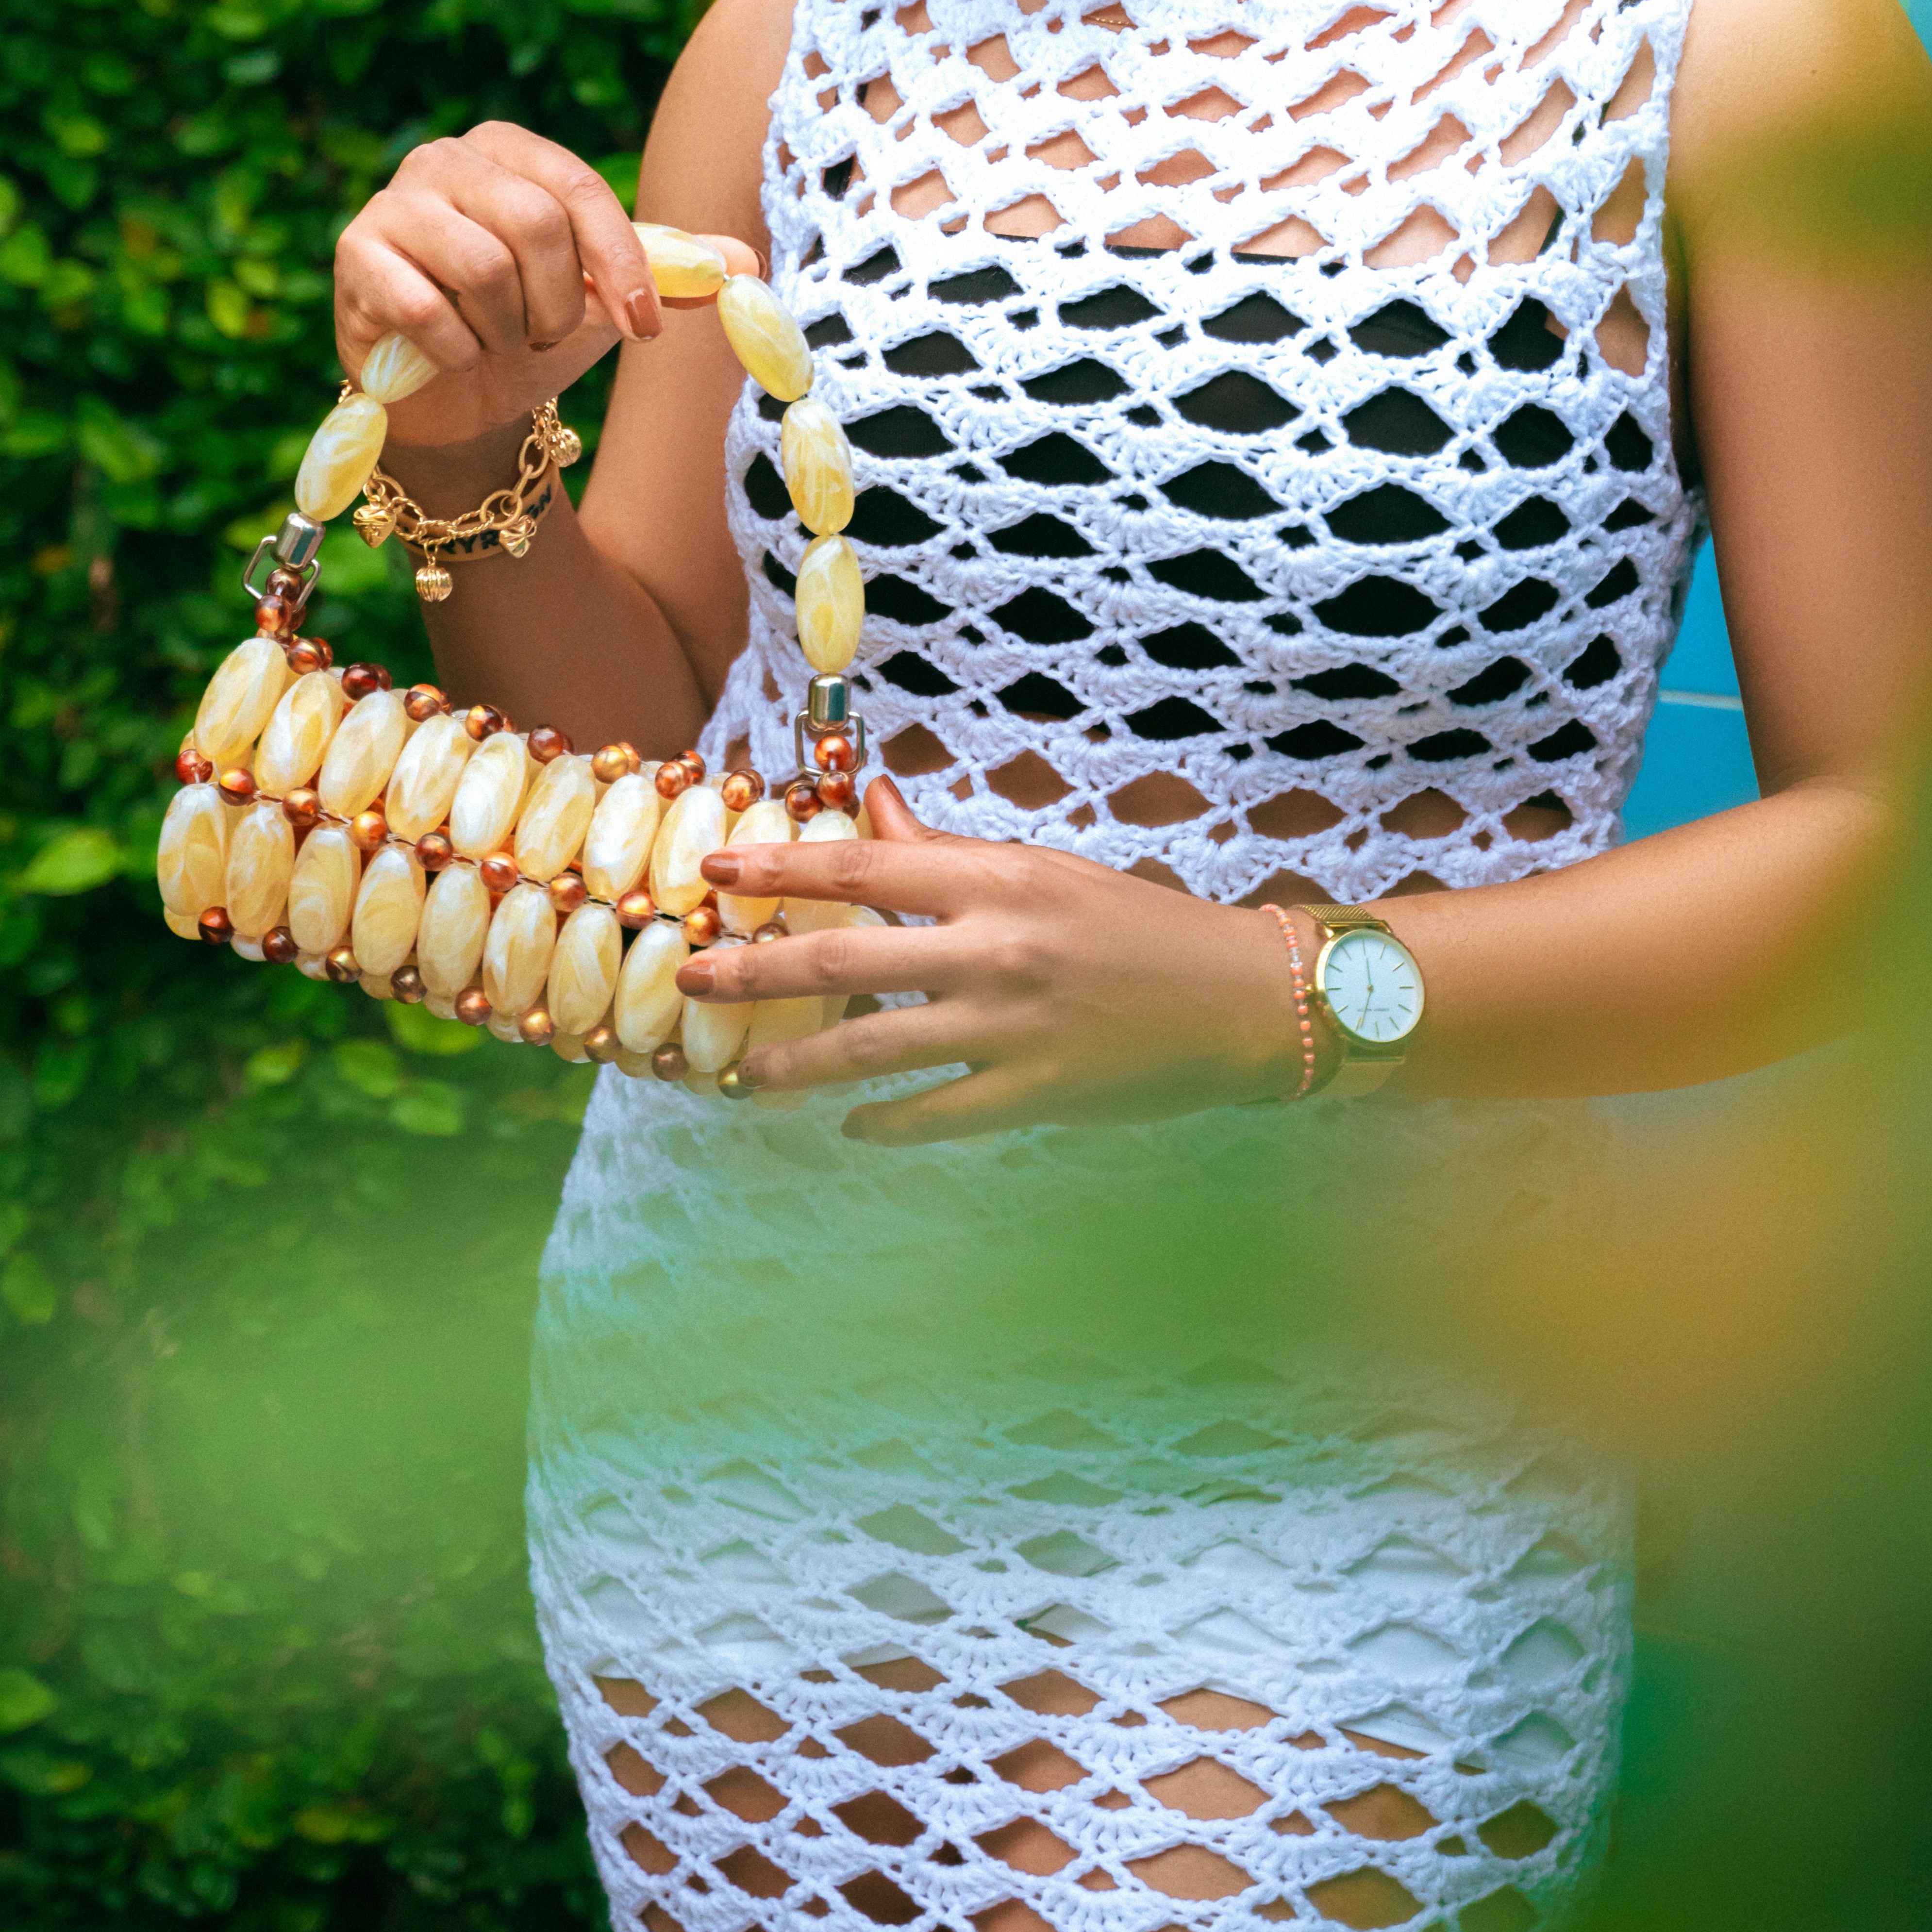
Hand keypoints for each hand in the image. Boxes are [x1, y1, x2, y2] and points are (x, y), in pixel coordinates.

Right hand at [332, 121, 758, 452]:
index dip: (622, 263)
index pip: (579, 188)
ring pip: (483, 268)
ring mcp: (392, 204)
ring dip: (508, 330)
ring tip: (498, 341)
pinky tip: (453, 356)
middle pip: (534, 224)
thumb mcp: (610, 298)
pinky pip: (428, 310)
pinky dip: (458, 353)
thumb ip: (671, 272)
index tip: (645, 329)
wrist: (456, 399)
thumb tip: (749, 265)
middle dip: (558, 304)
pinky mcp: (355, 258)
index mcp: (510, 147)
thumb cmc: (531, 327)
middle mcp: (444, 158)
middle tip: (547, 335)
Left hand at [683, 777, 1301, 1138]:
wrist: (1240, 1000)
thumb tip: (869, 803)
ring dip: (797, 1062)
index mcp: (996, 880)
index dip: (781, 870)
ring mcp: (1011, 1027)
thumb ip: (945, 850)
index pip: (863, 869)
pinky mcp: (1034, 1094)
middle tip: (691, 980)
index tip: (714, 874)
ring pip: (873, 1047)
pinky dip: (883, 1123)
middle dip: (755, 971)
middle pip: (844, 958)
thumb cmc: (1138, 925)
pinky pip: (933, 1115)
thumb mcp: (1041, 870)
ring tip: (743, 1076)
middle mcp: (994, 949)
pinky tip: (849, 1127)